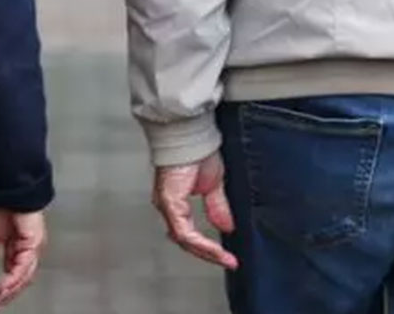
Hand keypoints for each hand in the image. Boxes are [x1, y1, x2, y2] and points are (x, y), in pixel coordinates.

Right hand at [0, 206, 46, 310]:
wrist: (8, 190)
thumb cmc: (2, 205)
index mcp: (20, 247)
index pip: (14, 274)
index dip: (4, 288)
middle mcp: (29, 250)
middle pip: (22, 279)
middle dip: (7, 294)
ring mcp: (33, 247)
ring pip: (24, 276)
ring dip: (9, 290)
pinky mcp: (34, 244)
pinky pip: (24, 267)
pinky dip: (13, 279)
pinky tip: (4, 286)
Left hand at [152, 153, 237, 269]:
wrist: (191, 132)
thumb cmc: (198, 149)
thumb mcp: (213, 184)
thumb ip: (216, 207)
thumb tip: (225, 226)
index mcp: (175, 200)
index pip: (188, 232)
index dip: (207, 247)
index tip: (227, 257)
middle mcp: (167, 204)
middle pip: (184, 240)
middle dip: (207, 254)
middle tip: (228, 261)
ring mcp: (166, 204)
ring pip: (183, 239)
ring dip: (206, 251)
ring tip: (224, 258)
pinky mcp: (169, 201)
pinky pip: (184, 231)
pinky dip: (201, 243)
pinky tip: (215, 249)